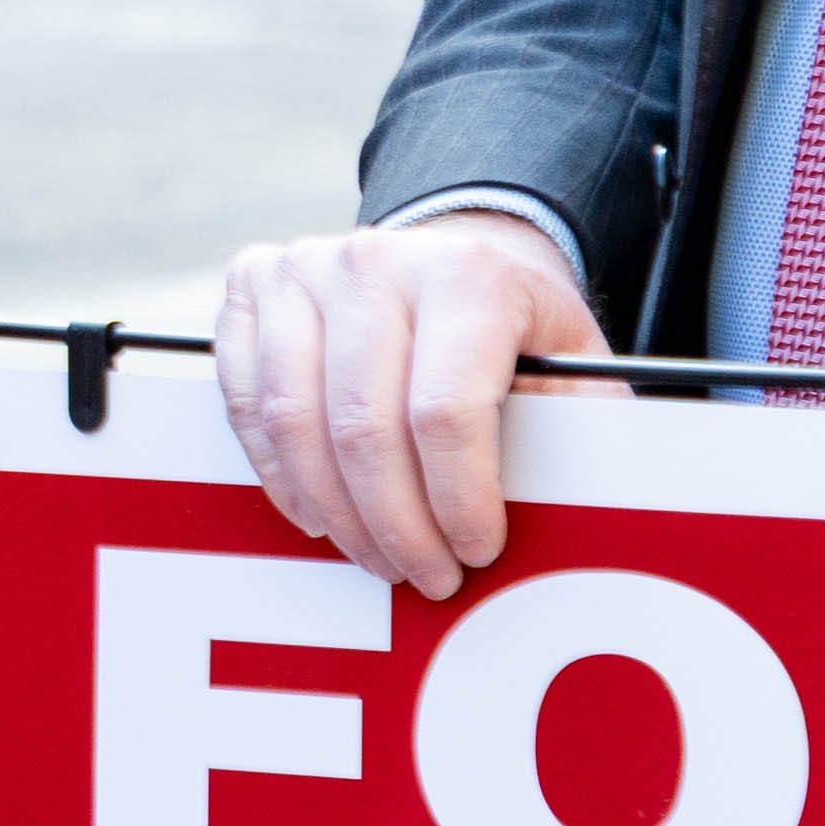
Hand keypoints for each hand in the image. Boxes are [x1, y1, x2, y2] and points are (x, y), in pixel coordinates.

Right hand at [212, 214, 612, 597]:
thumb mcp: (572, 361)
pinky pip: (247, 404)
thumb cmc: (515, 324)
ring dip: (335, 513)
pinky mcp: (251, 287)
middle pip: (363, 427)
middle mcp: (375, 261)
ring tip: (378, 555)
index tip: (477, 551)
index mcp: (466, 274)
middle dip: (396, 525)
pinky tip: (321, 514)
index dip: (458, 499)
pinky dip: (280, 475)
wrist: (455, 249)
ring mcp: (302, 269)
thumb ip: (578, 429)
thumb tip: (577, 519)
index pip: (445, 411)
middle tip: (426, 576)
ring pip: (294, 422)